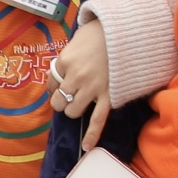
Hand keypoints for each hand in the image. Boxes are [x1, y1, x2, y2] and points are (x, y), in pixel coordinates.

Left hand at [50, 18, 111, 151]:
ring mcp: (92, 88)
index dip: (55, 83)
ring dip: (73, 109)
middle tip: (68, 94)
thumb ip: (69, 54)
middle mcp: (76, 77)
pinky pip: (98, 120)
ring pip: (73, 111)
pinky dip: (92, 135)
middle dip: (61, 99)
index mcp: (65, 61)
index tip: (61, 81)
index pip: (51, 81)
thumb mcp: (78, 38)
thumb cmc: (101, 31)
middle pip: (58, 100)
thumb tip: (63, 68)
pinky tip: (86, 146)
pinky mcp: (108, 96)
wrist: (126, 31)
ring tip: (79, 103)